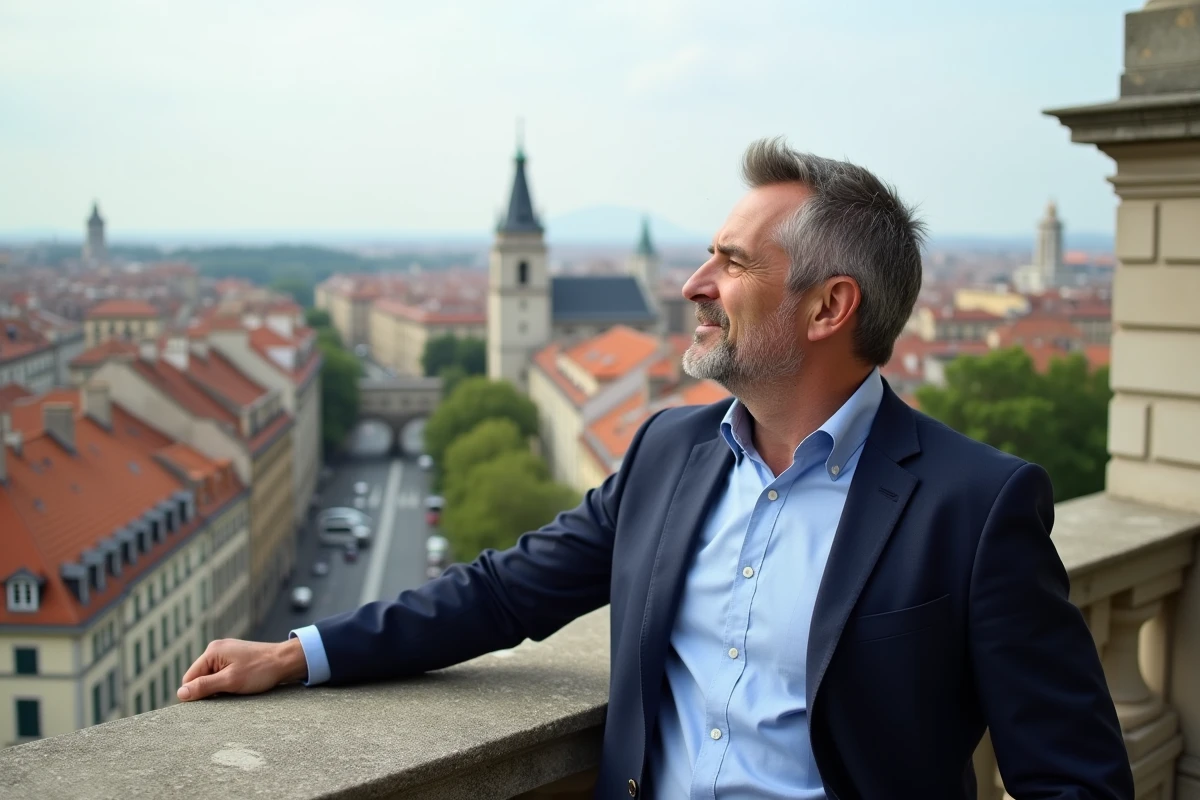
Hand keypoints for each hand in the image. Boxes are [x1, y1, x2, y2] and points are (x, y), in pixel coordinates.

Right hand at [177, 638, 307, 701]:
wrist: (286, 661)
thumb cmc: (260, 670)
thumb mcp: (230, 681)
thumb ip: (204, 686)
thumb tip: (180, 694)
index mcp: (212, 652)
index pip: (189, 679)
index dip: (196, 693)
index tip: (212, 701)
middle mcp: (217, 650)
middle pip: (200, 678)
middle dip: (209, 691)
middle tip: (227, 695)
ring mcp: (227, 654)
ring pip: (212, 679)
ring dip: (219, 688)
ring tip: (236, 690)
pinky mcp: (236, 660)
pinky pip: (222, 676)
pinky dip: (228, 684)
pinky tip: (240, 687)